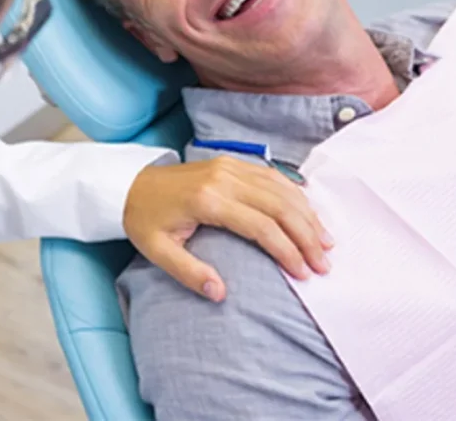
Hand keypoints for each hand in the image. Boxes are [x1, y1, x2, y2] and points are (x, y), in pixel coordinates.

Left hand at [123, 156, 332, 302]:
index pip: (261, 226)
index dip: (287, 251)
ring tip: (326, 241)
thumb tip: (220, 293)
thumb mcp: (157, 251)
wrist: (129, 184)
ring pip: (280, 188)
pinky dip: (294, 193)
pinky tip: (308, 211)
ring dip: (306, 214)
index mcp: (207, 201)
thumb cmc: (145, 220)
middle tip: (325, 263)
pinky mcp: (230, 162)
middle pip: (279, 206)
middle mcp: (223, 179)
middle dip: (307, 235)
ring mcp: (229, 166)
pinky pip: (271, 175)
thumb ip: (188, 272)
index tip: (304, 274)